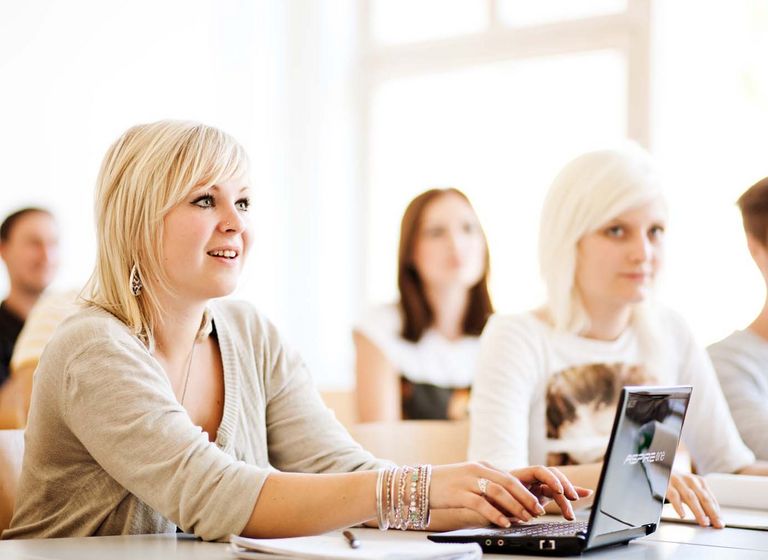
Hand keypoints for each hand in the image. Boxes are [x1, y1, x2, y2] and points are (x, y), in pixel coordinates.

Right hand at [430, 463, 588, 527]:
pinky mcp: (458, 492)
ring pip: (498, 491)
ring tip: (526, 517)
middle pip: (508, 482)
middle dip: (526, 497)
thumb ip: (487, 485)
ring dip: (515, 505)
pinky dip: (495, 513)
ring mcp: (468, 480)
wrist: (418, 484)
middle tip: (539, 511)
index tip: (539, 503)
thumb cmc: (446, 486)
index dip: (528, 491)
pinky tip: (504, 522)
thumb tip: (508, 500)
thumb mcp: (469, 481)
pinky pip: (481, 503)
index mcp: (482, 467)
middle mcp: (477, 470)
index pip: (511, 477)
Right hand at [667, 471, 722, 528]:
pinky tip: (682, 514)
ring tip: (703, 521)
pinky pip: (673, 496)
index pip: (710, 498)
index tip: (720, 523)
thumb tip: (712, 517)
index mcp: (699, 481)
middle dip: (711, 512)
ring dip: (698, 511)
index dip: (717, 511)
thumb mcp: (691, 488)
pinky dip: (679, 506)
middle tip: (716, 523)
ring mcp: (678, 482)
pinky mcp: (666, 484)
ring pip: (690, 497)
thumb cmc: (677, 483)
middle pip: (703, 497)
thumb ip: (700, 500)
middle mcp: (690, 480)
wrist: (659, 467)